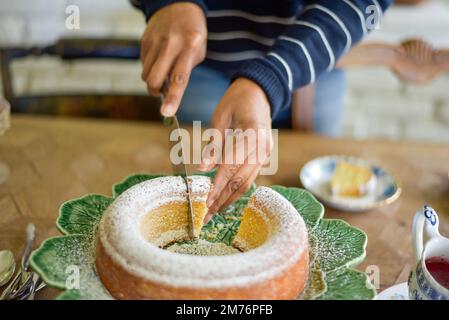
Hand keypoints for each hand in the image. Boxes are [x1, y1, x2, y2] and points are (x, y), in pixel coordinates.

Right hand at [140, 3, 206, 115]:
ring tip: (163, 69)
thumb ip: (185, 70)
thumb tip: (168, 90)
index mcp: (190, 48)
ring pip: (146, 75)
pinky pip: (142, 64)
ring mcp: (156, 42)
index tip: (167, 112)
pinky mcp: (144, 40)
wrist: (177, 6)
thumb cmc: (192, 34)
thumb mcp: (198, 51)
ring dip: (152, 79)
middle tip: (160, 91)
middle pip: (154, 80)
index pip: (179, 78)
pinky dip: (149, 67)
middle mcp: (171, 45)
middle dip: (155, 92)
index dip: (172, 97)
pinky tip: (158, 58)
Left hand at [198, 78, 272, 221]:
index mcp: (251, 134)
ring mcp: (265, 153)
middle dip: (222, 199)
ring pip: (247, 182)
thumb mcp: (220, 116)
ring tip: (214, 212)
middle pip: (240, 180)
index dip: (217, 186)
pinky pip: (250, 177)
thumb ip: (213, 144)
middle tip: (205, 215)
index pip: (230, 166)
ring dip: (230, 199)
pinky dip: (237, 190)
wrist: (258, 92)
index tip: (204, 201)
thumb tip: (203, 169)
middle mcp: (262, 148)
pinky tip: (225, 199)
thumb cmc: (236, 100)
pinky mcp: (264, 156)